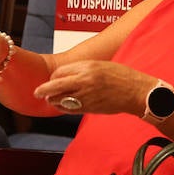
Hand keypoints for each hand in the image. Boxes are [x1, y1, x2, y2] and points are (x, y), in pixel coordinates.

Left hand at [32, 60, 151, 115]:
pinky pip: (71, 109)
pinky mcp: (90, 107)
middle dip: (43, 89)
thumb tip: (66, 76)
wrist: (136, 91)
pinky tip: (62, 106)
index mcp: (88, 67)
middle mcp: (85, 80)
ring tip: (50, 100)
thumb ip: (83, 70)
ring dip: (53, 100)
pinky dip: (63, 108)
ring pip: (61, 99)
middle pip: (56, 85)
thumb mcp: (101, 66)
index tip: (52, 79)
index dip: (54, 77)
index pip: (61, 72)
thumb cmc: (121, 76)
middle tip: (37, 92)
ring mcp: (87, 95)